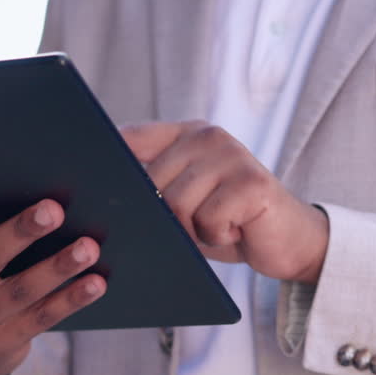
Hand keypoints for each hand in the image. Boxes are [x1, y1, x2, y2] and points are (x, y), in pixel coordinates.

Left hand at [121, 121, 328, 282]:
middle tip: (197, 222)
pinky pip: (208, 220)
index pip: (130, 138)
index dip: (107, 161)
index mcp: (184, 134)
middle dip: (166, 217)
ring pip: (177, 205)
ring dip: (194, 230)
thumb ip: (152, 184)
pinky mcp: (252, 181)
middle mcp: (207, 135)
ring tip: (218, 224)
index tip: (90, 181)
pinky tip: (236, 229)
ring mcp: (232, 154)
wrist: (285, 240)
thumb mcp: (183, 198)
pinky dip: (218, 237)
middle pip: (151, 184)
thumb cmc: (225, 221)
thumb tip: (104, 194)